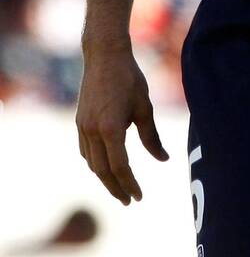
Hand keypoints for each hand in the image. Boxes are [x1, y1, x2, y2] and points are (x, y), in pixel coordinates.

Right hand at [76, 43, 168, 203]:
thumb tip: (163, 159)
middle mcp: (92, 131)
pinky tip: (105, 167)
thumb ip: (152, 137)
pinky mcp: (79, 122)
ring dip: (105, 178)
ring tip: (119, 187)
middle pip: (103, 171)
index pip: (120, 166)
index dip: (130, 184)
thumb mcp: (145, 107)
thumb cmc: (129, 79)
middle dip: (116, 188)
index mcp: (111, 128)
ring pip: (92, 163)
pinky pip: (85, 151)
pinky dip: (96, 163)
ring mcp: (82, 127)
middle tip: (130, 201)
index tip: (139, 197)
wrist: (104, 56)